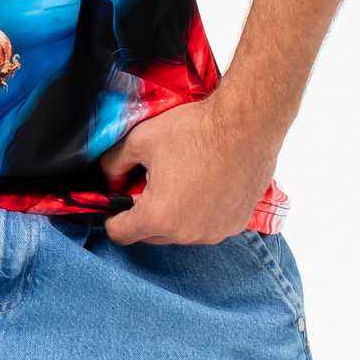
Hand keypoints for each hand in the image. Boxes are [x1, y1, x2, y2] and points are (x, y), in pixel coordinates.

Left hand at [100, 91, 279, 245]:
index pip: (120, 234)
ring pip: (179, 232)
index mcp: (158, 217)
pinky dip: (200, 213)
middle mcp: (186, 233)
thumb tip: (112, 180)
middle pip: (150, 235)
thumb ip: (114, 164)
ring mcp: (213, 233)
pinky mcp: (234, 226)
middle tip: (150, 184)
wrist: (247, 124)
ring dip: (174, 215)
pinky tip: (204, 186)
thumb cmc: (197, 130)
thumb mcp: (140, 140)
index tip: (117, 204)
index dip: (113, 217)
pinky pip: (206, 227)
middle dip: (144, 214)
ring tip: (181, 182)